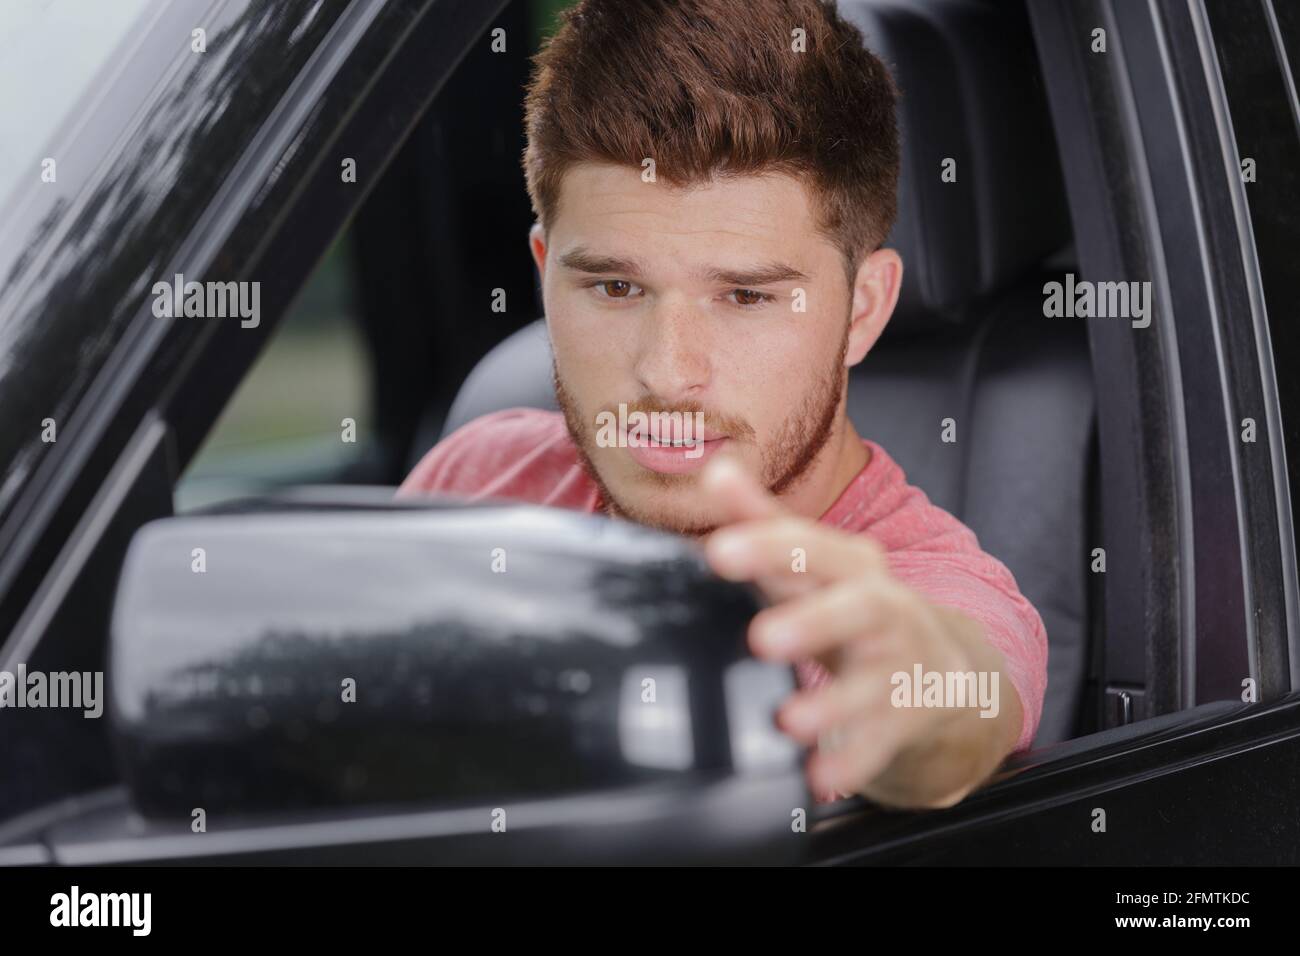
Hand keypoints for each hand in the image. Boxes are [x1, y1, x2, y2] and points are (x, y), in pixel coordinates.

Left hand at [698, 454, 1021, 808]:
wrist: (941, 670)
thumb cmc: (853, 608)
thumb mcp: (813, 563)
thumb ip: (762, 520)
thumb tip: (715, 468)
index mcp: (852, 566)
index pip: (812, 546)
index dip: (767, 546)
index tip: (719, 551)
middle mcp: (883, 610)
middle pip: (856, 607)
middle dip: (813, 620)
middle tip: (762, 639)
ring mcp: (899, 666)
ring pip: (872, 682)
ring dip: (831, 703)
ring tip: (788, 721)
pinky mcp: (908, 718)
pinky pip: (882, 742)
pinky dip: (854, 761)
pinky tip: (822, 777)